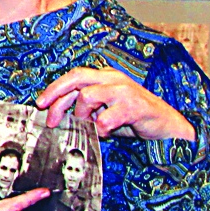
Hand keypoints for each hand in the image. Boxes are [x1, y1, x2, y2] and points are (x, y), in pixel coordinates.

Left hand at [37, 67, 194, 141]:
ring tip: (90, 126)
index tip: (41, 104)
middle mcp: (113, 79)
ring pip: (88, 96)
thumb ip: (86, 109)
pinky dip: (102, 129)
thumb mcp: (105, 110)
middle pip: (77, 78)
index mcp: (105, 77)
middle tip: (50, 118)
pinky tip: (108, 133)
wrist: (168, 127)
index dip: (54, 89)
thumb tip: (59, 115)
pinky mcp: (135, 107)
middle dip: (57, 97)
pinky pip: (107, 118)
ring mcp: (125, 91)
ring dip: (82, 115)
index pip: (73, 77)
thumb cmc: (133, 118)